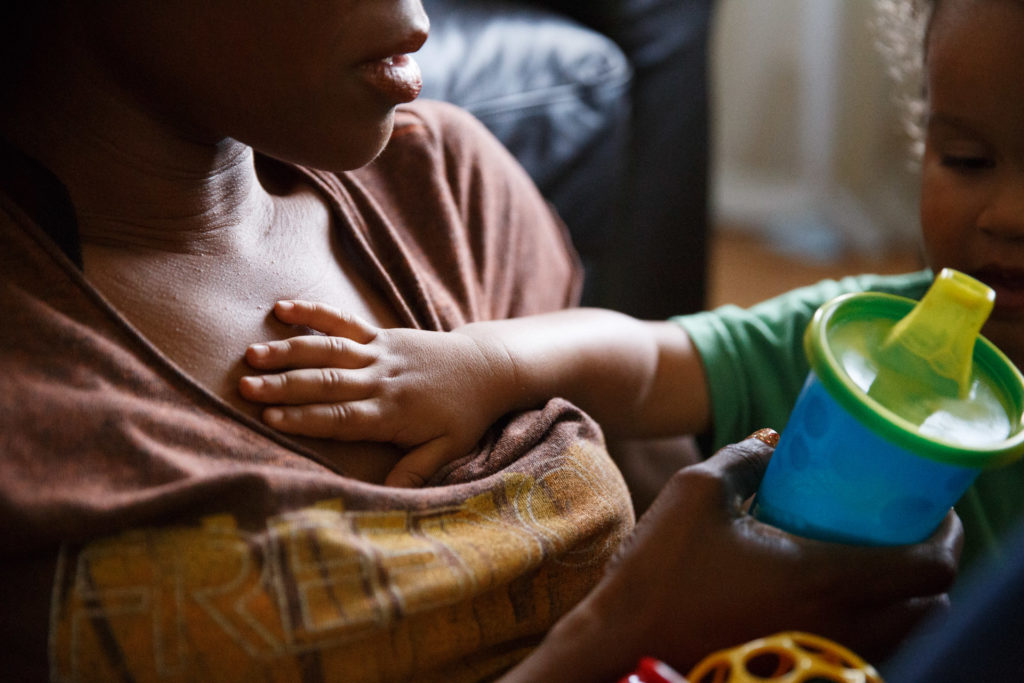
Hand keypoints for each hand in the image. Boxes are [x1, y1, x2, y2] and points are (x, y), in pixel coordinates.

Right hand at [239, 300, 518, 486]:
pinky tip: (281, 308)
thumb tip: (385, 498)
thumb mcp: (446, 450)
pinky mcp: (381, 334)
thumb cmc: (463, 415)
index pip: (341, 417)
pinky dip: (313, 313)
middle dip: (284, 385)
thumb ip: (414, 472)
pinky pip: (343, 321)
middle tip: (244, 387)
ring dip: (289, 350)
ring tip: (252, 354)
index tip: (270, 417)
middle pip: (326, 382)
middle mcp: (381, 380)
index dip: (305, 417)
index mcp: (391, 413)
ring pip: (328, 349)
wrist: (486, 368)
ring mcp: (380, 353)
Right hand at [504, 431, 962, 681]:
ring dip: (906, 597)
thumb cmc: (660, 569)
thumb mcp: (696, 492)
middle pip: (931, 606)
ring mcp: (821, 652)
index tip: (937, 508)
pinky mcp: (800, 668)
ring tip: (874, 559)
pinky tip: (835, 595)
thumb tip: (774, 440)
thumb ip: (744, 458)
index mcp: (822, 578)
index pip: (929, 567)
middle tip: (906, 530)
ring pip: (904, 633)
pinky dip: (876, 622)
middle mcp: (838, 625)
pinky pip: (869, 649)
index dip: (949, 534)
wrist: (626, 640)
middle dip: (931, 566)